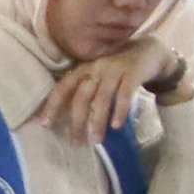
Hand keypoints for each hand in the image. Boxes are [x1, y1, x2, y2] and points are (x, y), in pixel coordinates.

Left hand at [33, 43, 157, 148]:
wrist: (148, 51)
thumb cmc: (118, 69)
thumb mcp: (98, 74)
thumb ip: (85, 89)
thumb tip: (68, 118)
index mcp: (84, 68)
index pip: (63, 87)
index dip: (53, 105)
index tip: (45, 124)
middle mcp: (96, 67)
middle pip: (82, 96)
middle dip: (77, 121)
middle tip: (76, 142)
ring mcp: (115, 70)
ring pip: (102, 98)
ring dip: (97, 121)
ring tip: (96, 140)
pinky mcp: (133, 74)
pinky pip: (125, 94)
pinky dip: (119, 111)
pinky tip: (116, 126)